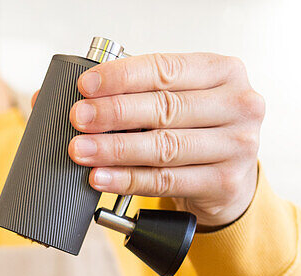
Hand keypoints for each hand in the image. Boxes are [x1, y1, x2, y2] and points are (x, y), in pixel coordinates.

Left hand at [64, 53, 264, 227]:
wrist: (230, 180)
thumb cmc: (195, 131)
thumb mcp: (179, 101)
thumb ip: (136, 92)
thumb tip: (62, 93)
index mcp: (224, 71)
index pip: (166, 69)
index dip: (122, 77)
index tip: (85, 86)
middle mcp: (238, 104)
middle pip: (165, 108)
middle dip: (113, 113)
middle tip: (78, 119)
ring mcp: (237, 145)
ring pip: (164, 147)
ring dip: (115, 150)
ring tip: (81, 151)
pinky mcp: (225, 182)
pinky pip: (166, 181)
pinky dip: (128, 179)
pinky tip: (101, 178)